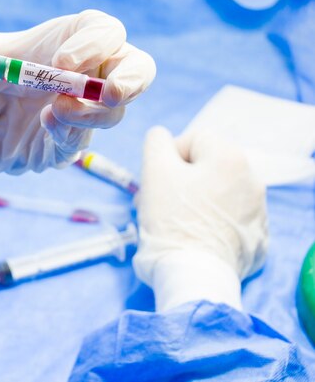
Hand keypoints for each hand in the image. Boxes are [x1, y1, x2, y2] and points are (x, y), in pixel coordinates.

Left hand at [0, 9, 155, 173]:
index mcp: (62, 42)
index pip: (103, 32)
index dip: (95, 43)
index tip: (64, 62)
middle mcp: (79, 75)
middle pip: (134, 69)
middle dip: (132, 79)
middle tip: (111, 92)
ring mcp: (75, 112)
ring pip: (112, 113)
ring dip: (89, 114)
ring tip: (53, 111)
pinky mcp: (62, 145)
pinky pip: (79, 144)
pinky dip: (68, 136)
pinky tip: (44, 125)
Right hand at [133, 126, 267, 310]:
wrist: (193, 275)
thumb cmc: (172, 219)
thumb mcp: (154, 170)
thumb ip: (156, 142)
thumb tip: (162, 138)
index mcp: (231, 157)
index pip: (193, 139)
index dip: (168, 159)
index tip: (157, 183)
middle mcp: (253, 179)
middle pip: (206, 168)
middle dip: (180, 181)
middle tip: (160, 203)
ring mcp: (258, 211)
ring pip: (216, 194)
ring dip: (194, 201)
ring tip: (174, 224)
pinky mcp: (256, 239)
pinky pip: (227, 220)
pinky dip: (210, 223)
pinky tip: (194, 238)